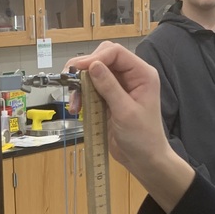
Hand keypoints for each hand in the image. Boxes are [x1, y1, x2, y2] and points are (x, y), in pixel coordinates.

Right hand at [67, 42, 193, 212]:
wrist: (144, 160)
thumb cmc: (142, 137)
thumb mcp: (125, 111)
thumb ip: (109, 87)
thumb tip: (92, 65)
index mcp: (142, 74)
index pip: (116, 53)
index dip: (95, 58)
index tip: (77, 70)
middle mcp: (130, 76)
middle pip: (103, 58)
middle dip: (85, 69)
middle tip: (70, 83)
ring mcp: (119, 87)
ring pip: (94, 74)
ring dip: (81, 85)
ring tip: (74, 104)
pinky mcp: (109, 99)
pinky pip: (91, 89)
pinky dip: (82, 96)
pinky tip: (76, 108)